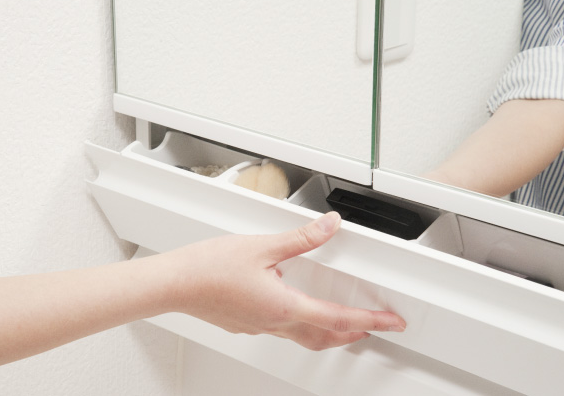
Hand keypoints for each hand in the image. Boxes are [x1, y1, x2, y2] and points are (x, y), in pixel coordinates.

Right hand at [160, 212, 405, 350]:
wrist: (173, 283)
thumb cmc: (208, 269)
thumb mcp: (262, 246)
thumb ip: (301, 238)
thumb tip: (328, 226)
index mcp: (284, 306)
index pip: (339, 319)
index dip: (371, 321)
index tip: (390, 323)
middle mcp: (274, 322)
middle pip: (324, 337)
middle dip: (354, 334)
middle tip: (374, 327)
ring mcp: (258, 326)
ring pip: (303, 337)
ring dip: (328, 332)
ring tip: (343, 323)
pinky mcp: (245, 322)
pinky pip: (281, 329)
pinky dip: (301, 324)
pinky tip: (295, 309)